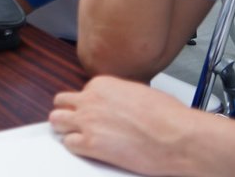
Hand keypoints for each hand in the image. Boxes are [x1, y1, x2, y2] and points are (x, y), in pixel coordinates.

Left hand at [50, 76, 195, 174]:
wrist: (178, 136)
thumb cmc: (168, 116)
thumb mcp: (140, 92)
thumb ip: (119, 95)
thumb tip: (117, 103)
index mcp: (102, 85)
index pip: (81, 93)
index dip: (86, 105)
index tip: (93, 112)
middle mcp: (90, 100)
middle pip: (62, 103)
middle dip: (68, 113)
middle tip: (76, 122)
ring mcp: (88, 122)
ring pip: (57, 121)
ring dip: (65, 129)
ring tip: (76, 135)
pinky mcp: (91, 144)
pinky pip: (69, 144)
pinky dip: (75, 147)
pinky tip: (86, 150)